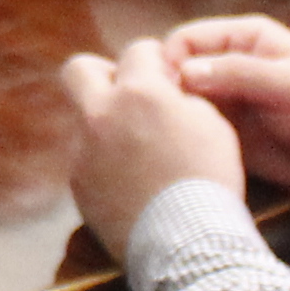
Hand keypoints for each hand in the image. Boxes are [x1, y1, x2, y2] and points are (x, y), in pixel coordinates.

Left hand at [59, 38, 246, 252]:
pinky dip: (103, 161)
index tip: (164, 75)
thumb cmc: (209, 177)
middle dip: (103, 74)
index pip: (136, 50)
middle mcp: (100, 114)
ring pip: (82, 119)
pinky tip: (129, 179)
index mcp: (138, 92)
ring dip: (105, 124)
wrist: (185, 240)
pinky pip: (85, 158)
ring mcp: (83, 150)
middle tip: (129, 96)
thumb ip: (183, 97)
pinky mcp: (77, 183)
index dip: (154, 59)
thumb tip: (168, 91)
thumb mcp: (212, 124)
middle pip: (79, 70)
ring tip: (136, 148)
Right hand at [155, 15, 289, 198]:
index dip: (170, 60)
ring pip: (179, 98)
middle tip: (159, 115)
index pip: (186, 39)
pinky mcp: (225, 128)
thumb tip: (183, 72)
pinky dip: (180, 133)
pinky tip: (176, 147)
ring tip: (164, 134)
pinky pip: (191, 125)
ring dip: (169, 112)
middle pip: (176, 67)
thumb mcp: (288, 85)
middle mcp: (228, 63)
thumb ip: (238, 73)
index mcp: (244, 38)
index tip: (166, 89)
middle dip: (163, 87)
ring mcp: (225, 97)